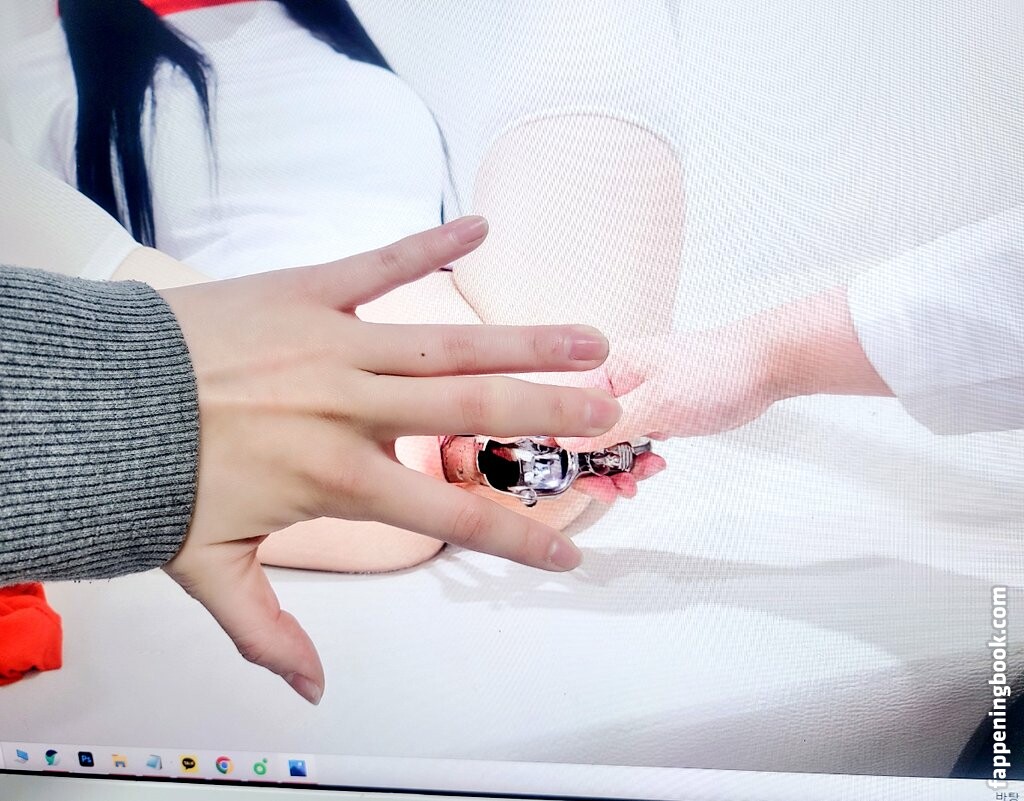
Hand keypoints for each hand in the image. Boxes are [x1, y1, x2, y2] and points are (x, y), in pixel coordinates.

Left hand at [158, 217, 621, 703]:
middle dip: (549, 415)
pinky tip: (480, 227)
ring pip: (449, 342)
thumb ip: (266, 632)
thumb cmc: (153, 479)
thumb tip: (312, 690)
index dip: (517, 539)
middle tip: (611, 412)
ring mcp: (335, 345)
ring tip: (589, 339)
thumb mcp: (208, 568)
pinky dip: (430, 244)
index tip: (571, 548)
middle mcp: (352, 409)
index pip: (449, 518)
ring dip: (525, 340)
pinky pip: (380, 263)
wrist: (96, 399)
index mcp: (337, 479)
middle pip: (472, 413)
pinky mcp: (308, 292)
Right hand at [560, 287, 893, 452]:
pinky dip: (638, 462)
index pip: (562, 412)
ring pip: (607, 445)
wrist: (766, 364)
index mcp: (603, 369)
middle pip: (581, 434)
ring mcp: (634, 398)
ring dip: (619, 469)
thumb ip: (609, 430)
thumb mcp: (657, 405)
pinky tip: (655, 466)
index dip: (562, 450)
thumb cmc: (716, 372)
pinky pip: (631, 444)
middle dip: (595, 468)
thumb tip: (564, 447)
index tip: (577, 479)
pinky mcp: (654, 411)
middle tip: (613, 492)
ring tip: (639, 482)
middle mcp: (613, 383)